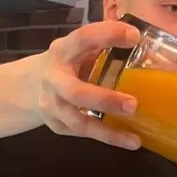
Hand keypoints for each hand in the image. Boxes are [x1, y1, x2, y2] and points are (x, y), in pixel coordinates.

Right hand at [28, 21, 142, 149]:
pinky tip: (128, 141)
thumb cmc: (67, 64)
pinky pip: (84, 133)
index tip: (135, 37)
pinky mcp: (57, 125)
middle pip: (76, 93)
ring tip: (135, 140)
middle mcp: (54, 79)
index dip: (107, 35)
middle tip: (134, 105)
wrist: (30, 87)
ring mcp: (53, 106)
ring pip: (79, 123)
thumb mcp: (77, 49)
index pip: (83, 38)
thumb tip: (147, 48)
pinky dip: (107, 138)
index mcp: (62, 52)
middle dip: (105, 100)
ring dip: (108, 132)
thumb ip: (102, 48)